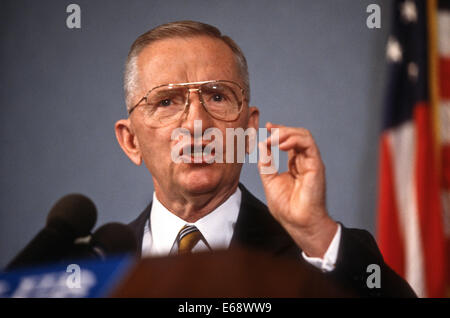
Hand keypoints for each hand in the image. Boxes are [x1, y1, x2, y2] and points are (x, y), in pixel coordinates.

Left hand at [258, 122, 337, 257]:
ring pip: (303, 136)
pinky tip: (281, 144)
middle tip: (267, 132)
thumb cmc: (286, 207)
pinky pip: (308, 144)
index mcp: (295, 164)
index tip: (267, 127)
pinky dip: (294, 139)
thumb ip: (266, 163)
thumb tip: (261, 145)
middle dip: (281, 130)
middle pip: (296, 135)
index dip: (279, 131)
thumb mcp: (269, 180)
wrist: (297, 222)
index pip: (289, 141)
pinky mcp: (316, 165)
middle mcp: (304, 161)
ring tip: (273, 138)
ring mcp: (311, 162)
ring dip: (286, 132)